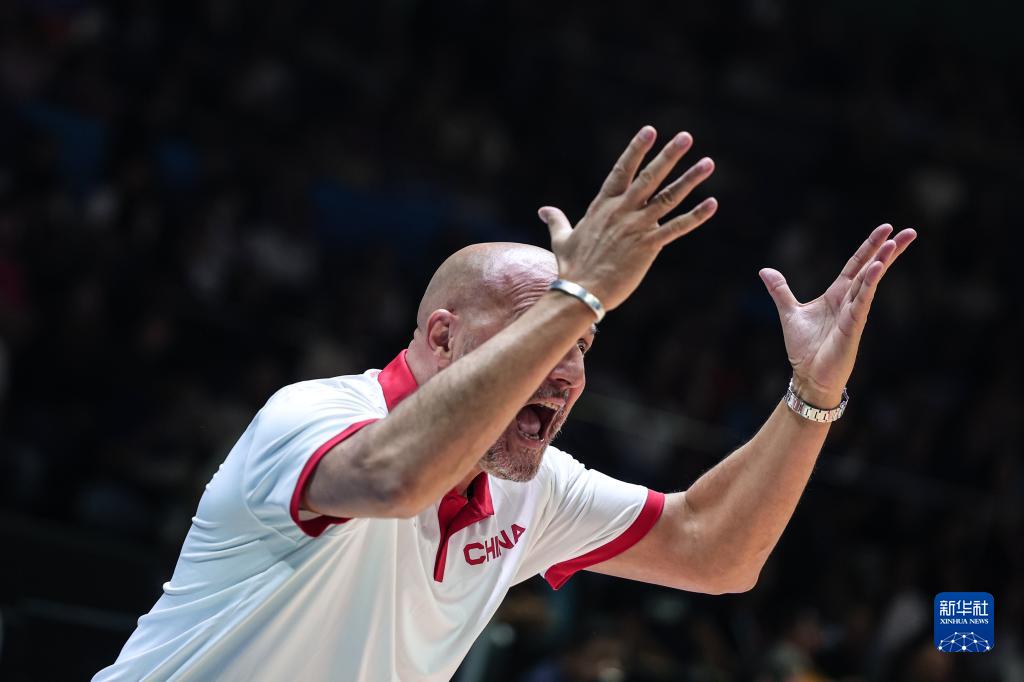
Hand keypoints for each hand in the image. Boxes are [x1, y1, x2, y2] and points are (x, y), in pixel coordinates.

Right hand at [539, 125, 716, 310]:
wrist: (581, 292)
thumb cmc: (571, 268)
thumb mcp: (562, 239)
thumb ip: (557, 220)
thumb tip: (544, 209)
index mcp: (603, 207)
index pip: (622, 171)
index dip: (636, 150)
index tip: (649, 130)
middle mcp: (622, 211)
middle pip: (649, 177)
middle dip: (669, 155)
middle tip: (686, 136)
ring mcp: (636, 227)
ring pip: (668, 197)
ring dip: (689, 179)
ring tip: (708, 163)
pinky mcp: (649, 246)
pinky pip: (676, 228)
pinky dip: (696, 216)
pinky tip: (712, 203)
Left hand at [759, 224, 916, 406]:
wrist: (808, 376)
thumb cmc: (805, 348)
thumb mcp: (789, 313)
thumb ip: (780, 291)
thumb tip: (765, 270)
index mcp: (837, 294)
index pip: (856, 264)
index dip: (870, 247)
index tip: (887, 229)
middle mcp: (849, 300)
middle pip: (871, 269)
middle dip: (889, 250)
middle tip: (908, 231)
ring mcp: (854, 313)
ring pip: (870, 282)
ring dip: (881, 262)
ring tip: (894, 243)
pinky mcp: (853, 326)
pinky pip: (862, 302)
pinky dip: (869, 285)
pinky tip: (877, 269)